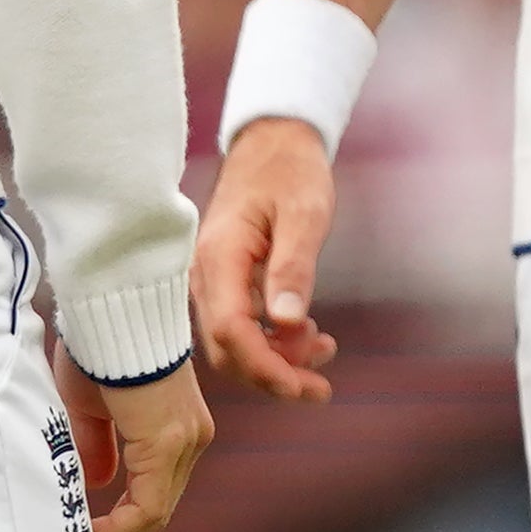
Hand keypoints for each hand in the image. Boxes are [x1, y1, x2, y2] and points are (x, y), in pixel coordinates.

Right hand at [74, 356, 212, 531]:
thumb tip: (99, 483)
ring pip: (157, 513)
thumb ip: (97, 445)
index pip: (156, 490)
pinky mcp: (168, 442)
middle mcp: (190, 441)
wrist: (113, 308)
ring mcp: (185, 442)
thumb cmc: (98, 344)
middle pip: (160, 509)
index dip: (126, 521)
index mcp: (174, 429)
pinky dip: (122, 525)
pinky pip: (148, 503)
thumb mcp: (91, 404)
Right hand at [192, 117, 346, 405]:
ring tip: (324, 349)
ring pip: (233, 344)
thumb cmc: (290, 173)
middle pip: (227, 349)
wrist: (273, 143)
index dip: (266, 368)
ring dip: (277, 361)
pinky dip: (273, 343)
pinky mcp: (225, 282)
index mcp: (220, 257)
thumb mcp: (304, 215)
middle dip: (273, 376)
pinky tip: (308, 334)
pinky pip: (240, 327)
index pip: (231, 331)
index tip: (307, 387)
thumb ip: (293, 268)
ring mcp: (212, 279)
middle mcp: (206, 274)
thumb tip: (287, 323)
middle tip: (323, 386)